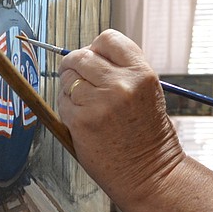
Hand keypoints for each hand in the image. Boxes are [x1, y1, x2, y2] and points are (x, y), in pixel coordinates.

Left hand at [56, 30, 183, 208]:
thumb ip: (122, 70)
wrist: (150, 172)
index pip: (107, 39)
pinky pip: (62, 101)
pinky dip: (67, 108)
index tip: (93, 57)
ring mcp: (99, 102)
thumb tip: (88, 54)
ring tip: (86, 105)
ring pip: (68, 78)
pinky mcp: (81, 121)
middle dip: (75, 66)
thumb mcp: (147, 92)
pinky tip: (83, 120)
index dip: (96, 47)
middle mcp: (121, 84)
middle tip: (79, 79)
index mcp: (141, 73)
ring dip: (70, 88)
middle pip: (81, 56)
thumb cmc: (147, 134)